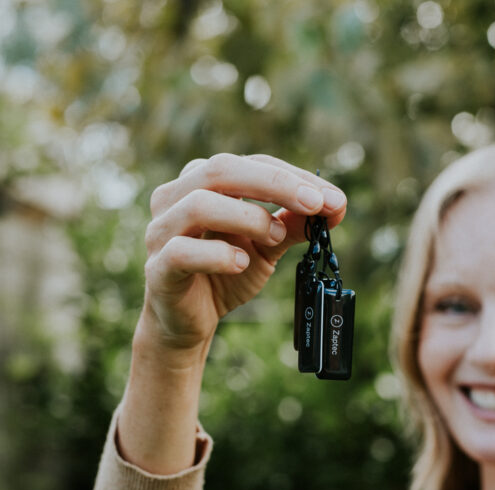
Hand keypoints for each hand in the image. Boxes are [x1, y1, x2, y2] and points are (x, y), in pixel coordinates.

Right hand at [139, 153, 346, 354]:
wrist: (189, 322)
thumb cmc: (225, 273)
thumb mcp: (267, 245)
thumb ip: (293, 223)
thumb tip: (336, 206)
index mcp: (203, 182)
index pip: (252, 163)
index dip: (293, 176)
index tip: (332, 198)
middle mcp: (176, 197)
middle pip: (221, 169)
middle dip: (275, 183)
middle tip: (315, 203)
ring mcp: (161, 231)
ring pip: (199, 204)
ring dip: (247, 217)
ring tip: (275, 237)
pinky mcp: (157, 267)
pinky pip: (182, 251)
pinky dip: (217, 254)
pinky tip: (241, 264)